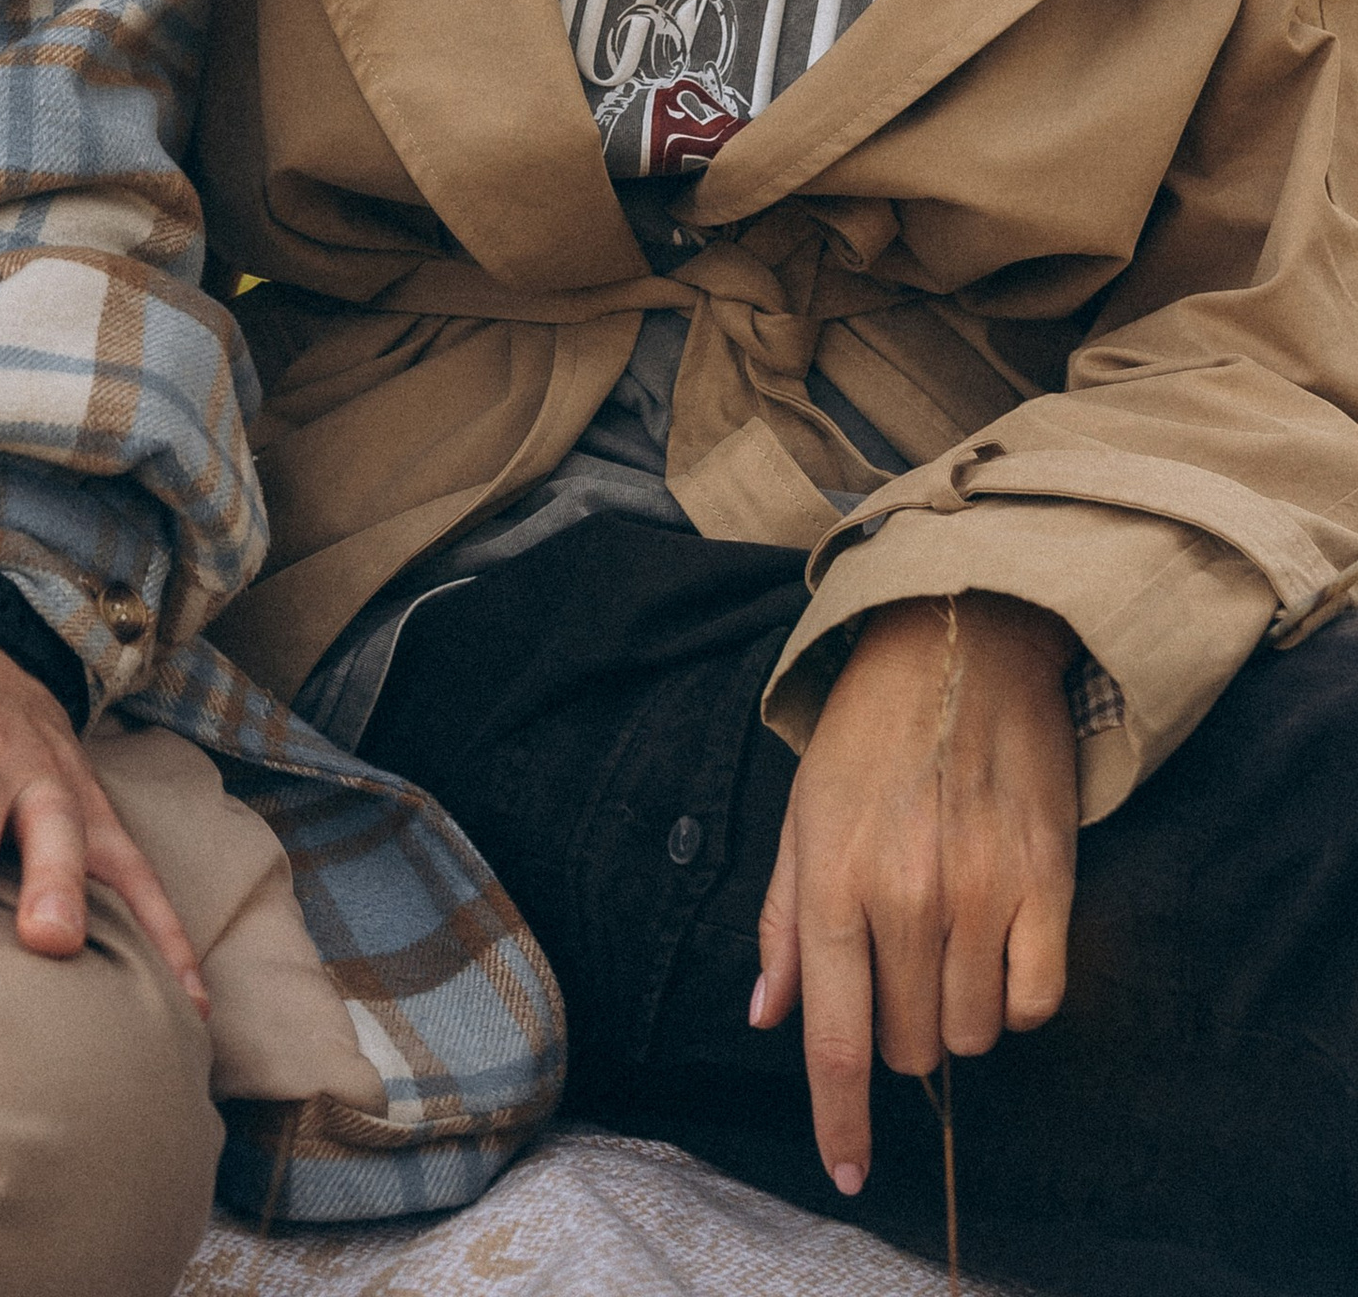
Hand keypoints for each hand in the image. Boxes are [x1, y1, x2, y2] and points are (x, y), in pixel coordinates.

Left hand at [751, 592, 1078, 1198]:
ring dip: (955, 1012)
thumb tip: (768, 1015)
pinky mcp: (1049, 884)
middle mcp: (906, 896)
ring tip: (945, 943)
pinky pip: (1038, 1002)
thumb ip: (784, 923)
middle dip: (898, 1029)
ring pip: (973, 1033)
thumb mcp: (801, 814)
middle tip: (897, 963)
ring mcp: (983, 892)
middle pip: (908, 1045)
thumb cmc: (868, 733)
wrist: (960, 644)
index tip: (848, 1172)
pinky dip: (1015, 997)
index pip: (834, 1039)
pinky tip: (996, 949)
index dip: (840, 1121)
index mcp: (833, 879)